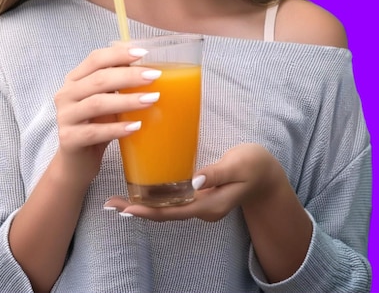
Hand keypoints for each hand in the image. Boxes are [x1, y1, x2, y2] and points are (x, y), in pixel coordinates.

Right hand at [53, 45, 161, 184]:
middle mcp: (66, 94)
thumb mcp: (107, 100)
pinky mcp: (68, 139)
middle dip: (129, 76)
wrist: (76, 163)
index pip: (95, 59)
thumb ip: (118, 83)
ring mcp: (65, 117)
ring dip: (127, 101)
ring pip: (98, 103)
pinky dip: (117, 128)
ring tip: (151, 100)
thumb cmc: (96, 125)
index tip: (143, 54)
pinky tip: (136, 127)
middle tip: (154, 76)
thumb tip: (148, 66)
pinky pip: (94, 132)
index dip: (119, 54)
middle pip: (99, 80)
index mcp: (75, 79)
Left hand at [104, 143, 286, 221]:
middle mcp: (201, 209)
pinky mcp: (199, 195)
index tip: (125, 208)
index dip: (147, 211)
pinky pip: (173, 200)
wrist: (268, 175)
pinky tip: (143, 189)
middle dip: (137, 210)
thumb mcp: (238, 166)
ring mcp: (200, 204)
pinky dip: (155, 196)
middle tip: (111, 204)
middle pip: (164, 213)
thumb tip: (193, 181)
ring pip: (167, 208)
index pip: (172, 212)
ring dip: (143, 204)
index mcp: (209, 205)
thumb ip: (216, 173)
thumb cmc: (254, 166)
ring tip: (118, 200)